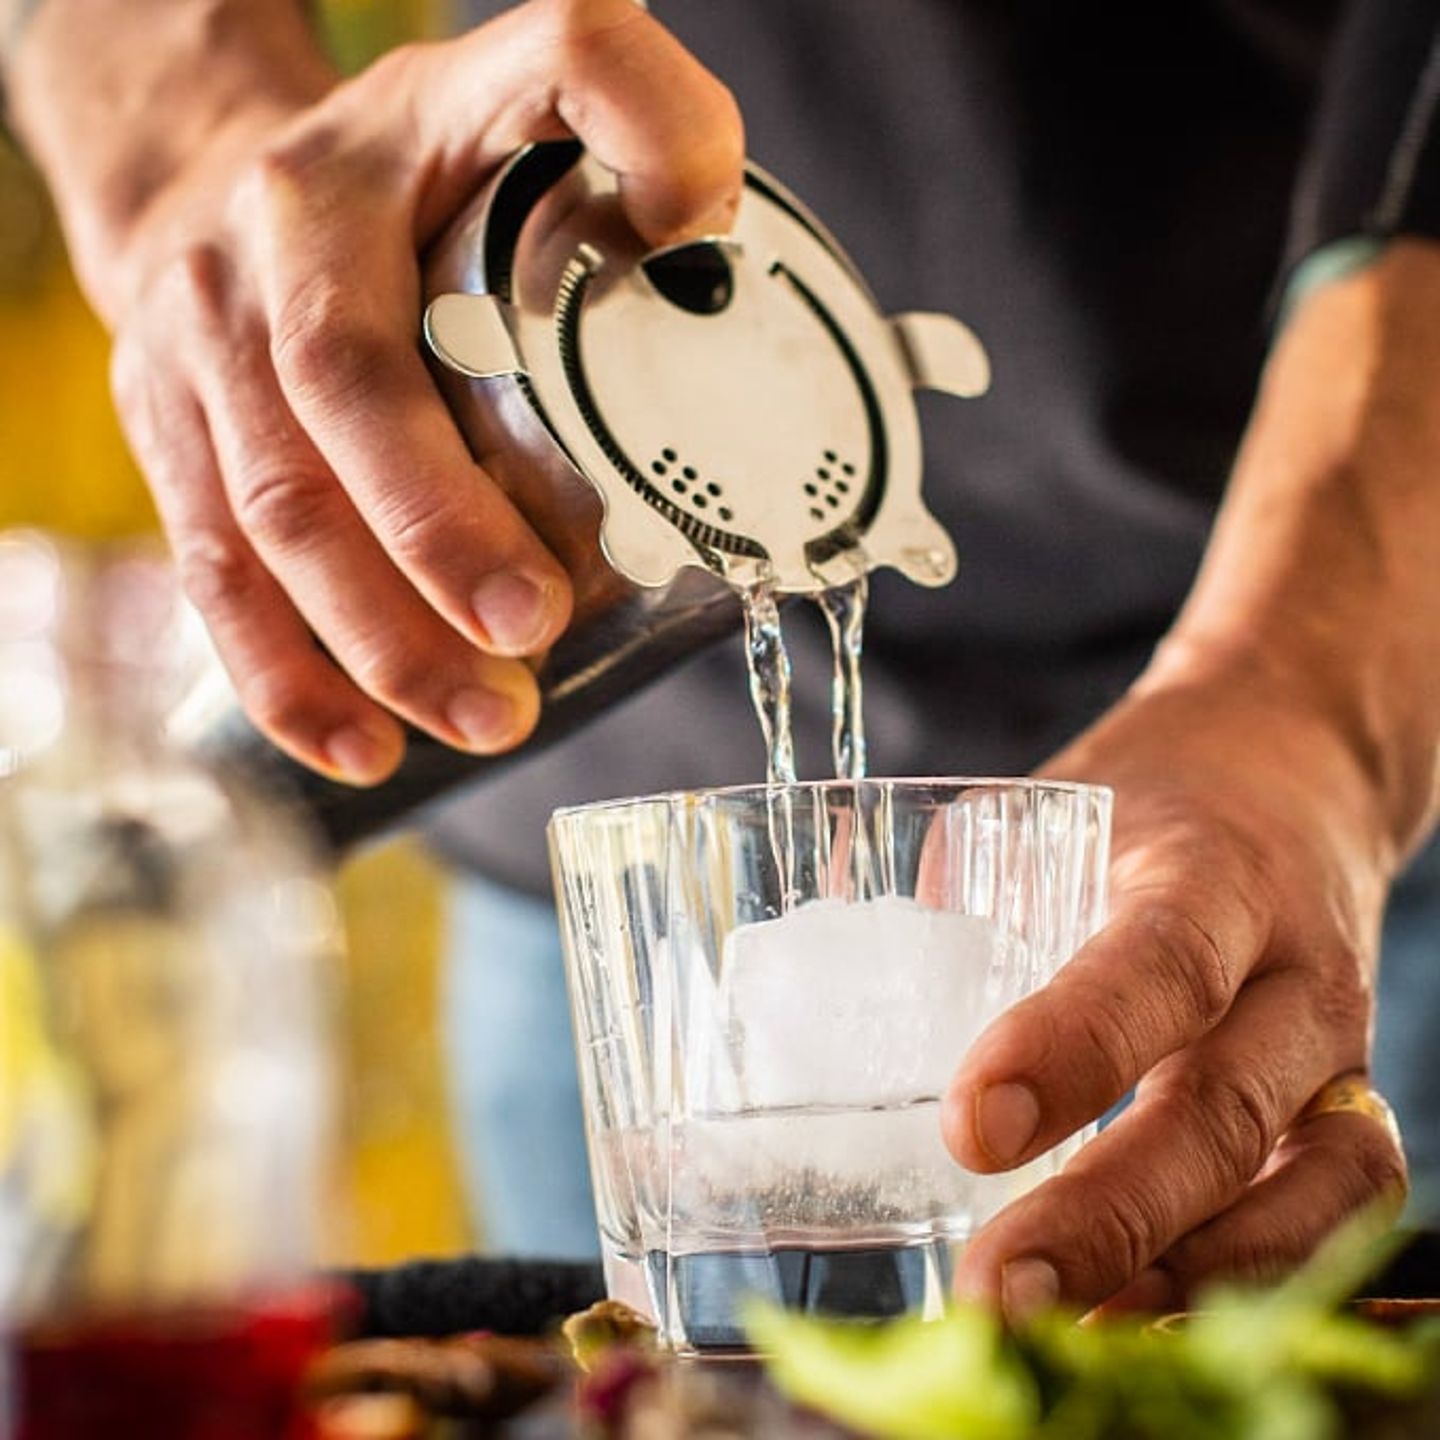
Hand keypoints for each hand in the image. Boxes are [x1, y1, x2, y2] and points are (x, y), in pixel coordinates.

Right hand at [102, 0, 741, 782]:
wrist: (209, 177)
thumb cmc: (404, 166)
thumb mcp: (513, 83)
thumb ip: (627, 106)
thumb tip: (705, 222)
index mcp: (352, 186)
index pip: (414, 275)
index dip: (470, 445)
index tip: (569, 543)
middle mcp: (256, 261)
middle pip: (332, 423)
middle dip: (435, 555)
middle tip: (531, 648)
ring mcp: (196, 356)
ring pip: (270, 521)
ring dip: (377, 642)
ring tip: (485, 719)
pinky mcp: (166, 440)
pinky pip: (213, 572)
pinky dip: (287, 675)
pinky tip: (362, 745)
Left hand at [942, 655, 1408, 1317]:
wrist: (1288, 773)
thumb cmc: (1139, 808)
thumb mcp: (1050, 819)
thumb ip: (949, 902)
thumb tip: (795, 982)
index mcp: (1207, 875)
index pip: (1155, 965)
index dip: (1071, 1049)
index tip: (971, 1127)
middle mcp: (1291, 969)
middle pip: (1221, 1108)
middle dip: (1107, 1218)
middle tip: (995, 1293)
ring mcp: (1334, 1048)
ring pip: (1312, 1183)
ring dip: (1187, 1277)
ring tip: (1071, 1339)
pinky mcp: (1352, 1103)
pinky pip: (1341, 1208)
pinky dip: (1256, 1277)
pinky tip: (1149, 1316)